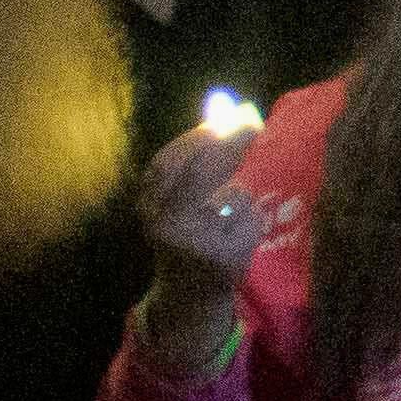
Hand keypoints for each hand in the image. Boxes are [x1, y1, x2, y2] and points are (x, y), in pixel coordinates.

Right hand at [136, 118, 269, 281]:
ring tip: (231, 203)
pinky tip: (239, 226)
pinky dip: (251, 216)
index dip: (200, 135)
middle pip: (199, 173)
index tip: (228, 113)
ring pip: (232, 196)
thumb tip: (228, 109)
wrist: (188, 291)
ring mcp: (195, 244)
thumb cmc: (185, 231)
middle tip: (251, 122)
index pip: (168, 162)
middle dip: (228, 144)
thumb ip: (194, 158)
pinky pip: (249, 220)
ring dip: (241, 190)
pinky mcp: (225, 259)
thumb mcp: (175, 197)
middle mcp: (166, 224)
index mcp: (149, 204)